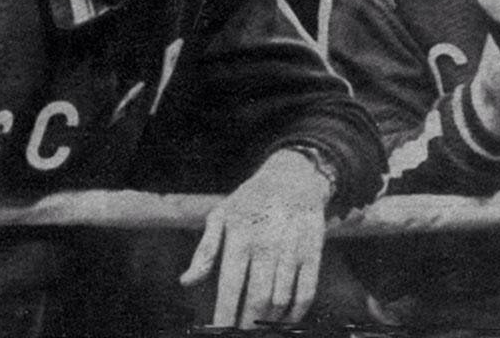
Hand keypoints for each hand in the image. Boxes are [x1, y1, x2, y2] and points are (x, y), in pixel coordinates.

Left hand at [179, 148, 331, 326]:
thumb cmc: (250, 201)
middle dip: (247, 325)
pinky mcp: (313, 251)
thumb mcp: (221, 216)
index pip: (230, 287)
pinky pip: (307, 291)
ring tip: (260, 329)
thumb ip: (204, 250)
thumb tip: (186, 282)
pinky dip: (296, 313)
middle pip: (258, 299)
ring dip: (270, 321)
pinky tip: (285, 320)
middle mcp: (267, 244)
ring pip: (281, 299)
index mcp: (240, 236)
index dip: (225, 317)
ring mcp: (292, 248)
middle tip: (240, 335)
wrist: (294, 177)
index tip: (220, 334)